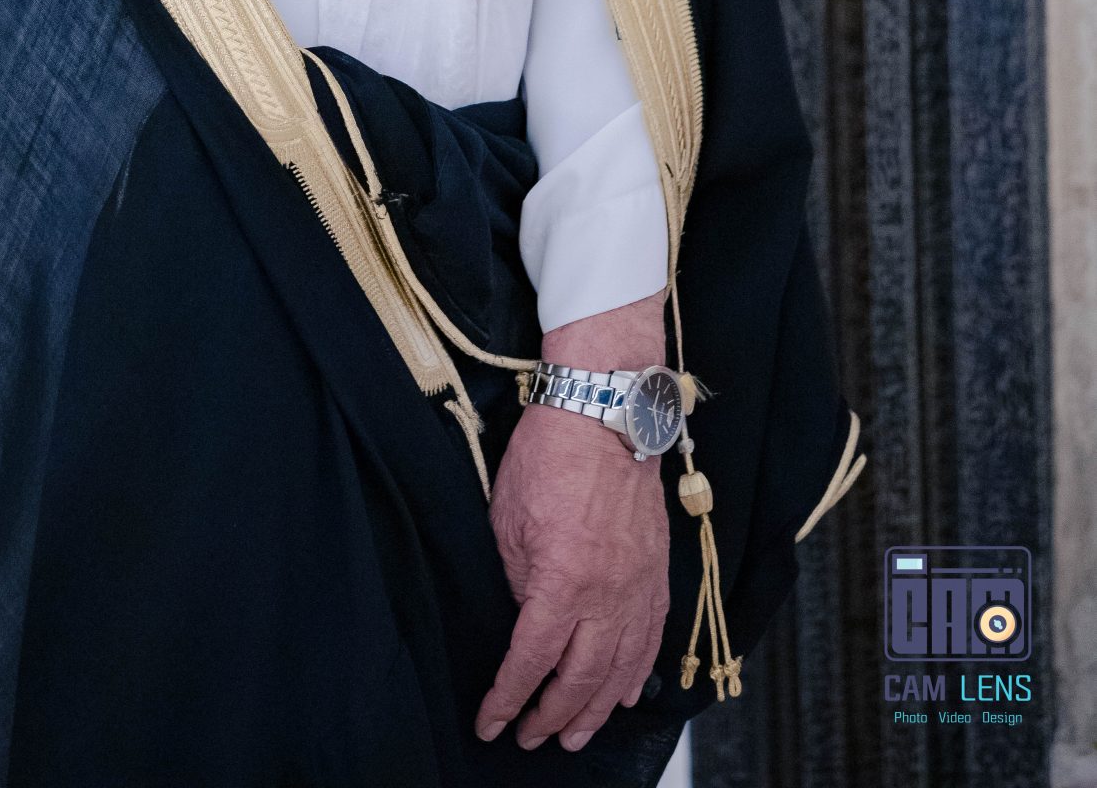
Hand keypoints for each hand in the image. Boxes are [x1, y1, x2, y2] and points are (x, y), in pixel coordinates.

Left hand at [477, 297, 671, 752]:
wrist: (604, 410)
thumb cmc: (550, 453)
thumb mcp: (507, 518)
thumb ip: (517, 576)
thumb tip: (524, 615)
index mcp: (561, 582)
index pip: (531, 661)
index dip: (509, 700)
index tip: (492, 723)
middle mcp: (606, 595)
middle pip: (580, 679)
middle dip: (552, 717)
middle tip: (532, 739)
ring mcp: (638, 586)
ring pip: (620, 669)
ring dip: (596, 709)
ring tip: (576, 735)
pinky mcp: (658, 572)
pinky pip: (652, 639)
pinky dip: (637, 673)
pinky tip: (624, 692)